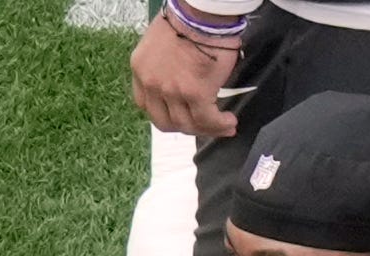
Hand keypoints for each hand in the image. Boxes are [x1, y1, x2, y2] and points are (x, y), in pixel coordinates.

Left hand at [130, 15, 240, 139]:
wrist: (203, 12)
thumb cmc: (189, 19)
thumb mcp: (161, 42)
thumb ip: (164, 65)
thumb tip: (181, 78)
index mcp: (140, 69)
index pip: (148, 105)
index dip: (166, 115)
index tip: (181, 116)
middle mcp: (151, 84)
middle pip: (165, 121)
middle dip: (185, 127)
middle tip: (203, 125)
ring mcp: (171, 91)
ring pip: (186, 124)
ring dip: (206, 129)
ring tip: (223, 126)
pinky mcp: (195, 93)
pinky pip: (206, 119)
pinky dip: (218, 125)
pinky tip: (229, 123)